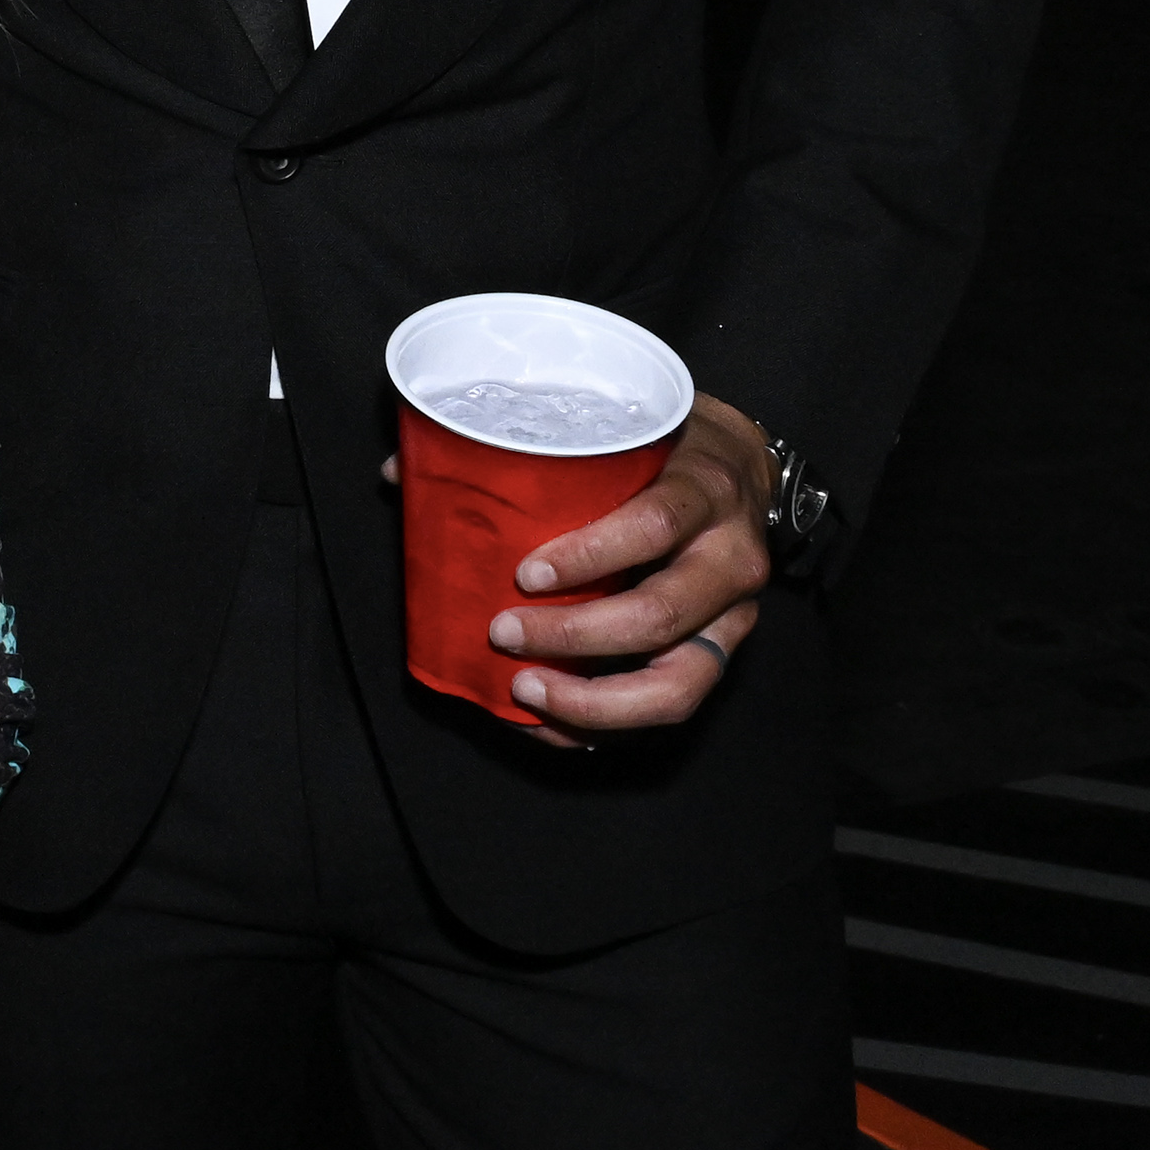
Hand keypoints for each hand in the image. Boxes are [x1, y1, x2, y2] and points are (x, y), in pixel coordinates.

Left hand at [419, 392, 776, 744]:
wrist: (747, 469)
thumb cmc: (667, 443)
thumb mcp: (621, 424)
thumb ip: (528, 444)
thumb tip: (402, 469)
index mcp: (705, 489)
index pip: (653, 526)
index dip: (588, 555)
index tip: (524, 572)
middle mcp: (731, 558)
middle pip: (659, 617)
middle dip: (575, 637)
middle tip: (504, 633)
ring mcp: (735, 616)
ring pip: (676, 686)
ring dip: (593, 701)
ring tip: (524, 688)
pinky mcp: (722, 654)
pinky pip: (668, 707)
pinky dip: (603, 725)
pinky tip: (546, 719)